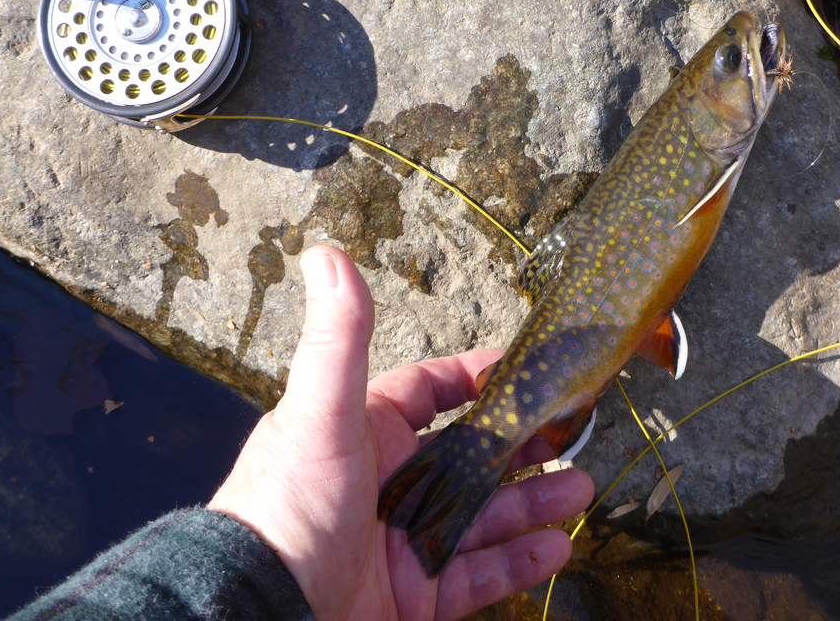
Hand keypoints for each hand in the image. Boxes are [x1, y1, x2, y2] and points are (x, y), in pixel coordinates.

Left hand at [209, 245, 593, 620]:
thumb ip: (338, 339)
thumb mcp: (318, 415)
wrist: (260, 614)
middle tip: (571, 435)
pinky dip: (519, 560)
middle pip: (472, 456)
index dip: (478, 379)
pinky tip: (555, 546)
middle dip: (523, 445)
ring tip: (580, 489)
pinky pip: (478, 574)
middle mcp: (390, 484)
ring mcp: (406, 541)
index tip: (527, 370)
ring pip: (485, 514)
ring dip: (534, 500)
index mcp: (368, 433)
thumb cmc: (286, 508)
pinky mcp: (415, 595)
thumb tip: (327, 253)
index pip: (432, 393)